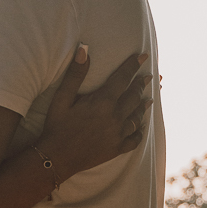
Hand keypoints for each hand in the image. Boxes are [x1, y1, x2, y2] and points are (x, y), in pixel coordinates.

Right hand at [40, 46, 153, 178]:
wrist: (56, 158)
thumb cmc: (57, 126)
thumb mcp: (62, 98)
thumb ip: (75, 74)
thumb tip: (84, 49)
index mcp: (103, 102)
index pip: (123, 78)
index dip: (133, 65)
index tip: (143, 56)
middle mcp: (115, 116)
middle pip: (133, 96)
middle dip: (141, 84)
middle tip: (149, 76)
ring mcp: (118, 134)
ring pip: (137, 117)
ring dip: (143, 106)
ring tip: (148, 99)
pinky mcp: (117, 148)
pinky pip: (135, 139)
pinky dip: (140, 132)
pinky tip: (142, 127)